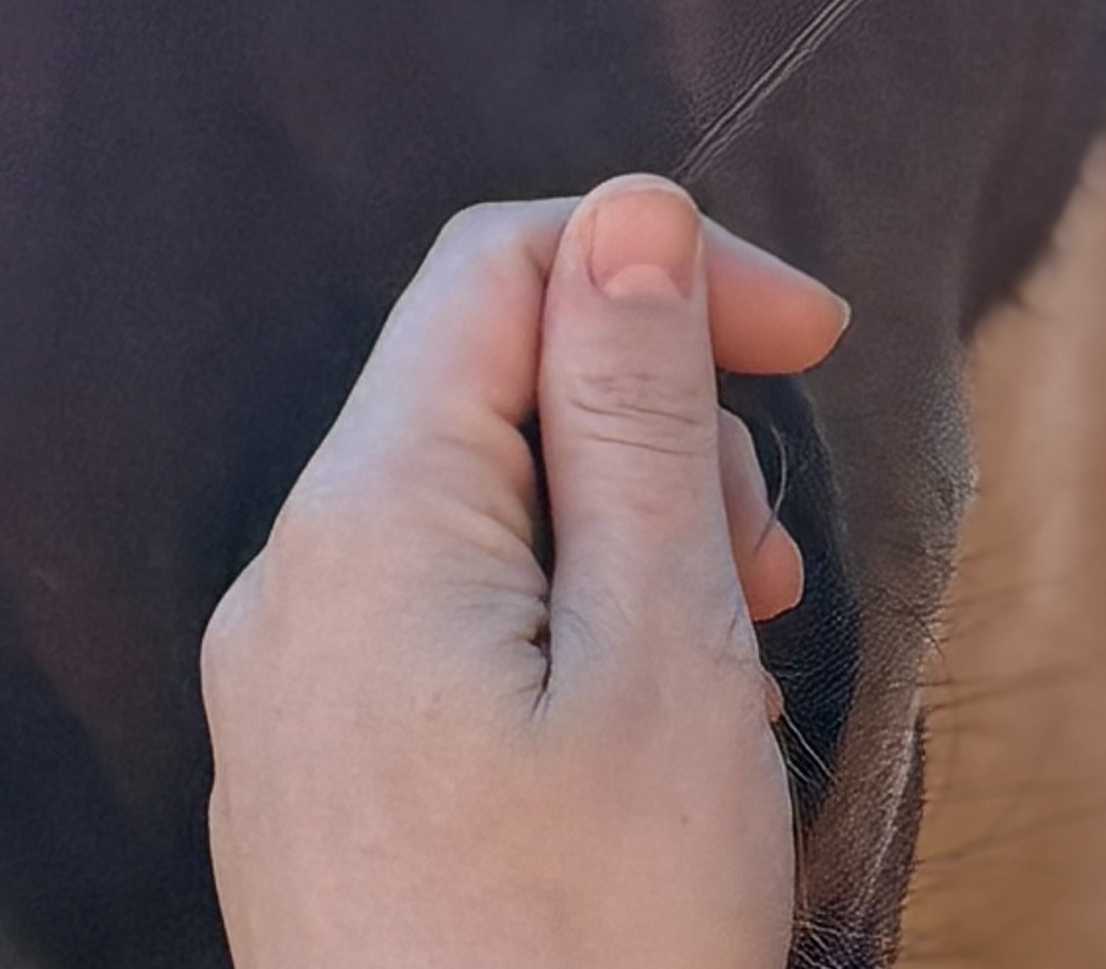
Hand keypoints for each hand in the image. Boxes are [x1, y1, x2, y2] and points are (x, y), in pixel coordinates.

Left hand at [203, 177, 849, 968]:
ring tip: (730, 659)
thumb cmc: (596, 947)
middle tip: (773, 564)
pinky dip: (575, 623)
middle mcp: (290, 593)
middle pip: (493, 380)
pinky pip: (453, 622)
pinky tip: (654, 736)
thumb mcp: (660, 646)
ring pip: (485, 505)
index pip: (502, 262)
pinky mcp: (323, 792)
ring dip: (632, 529)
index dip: (670, 260)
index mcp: (361, 528)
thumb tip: (632, 210)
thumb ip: (634, 406)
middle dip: (662, 420)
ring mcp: (294, 703)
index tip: (815, 343)